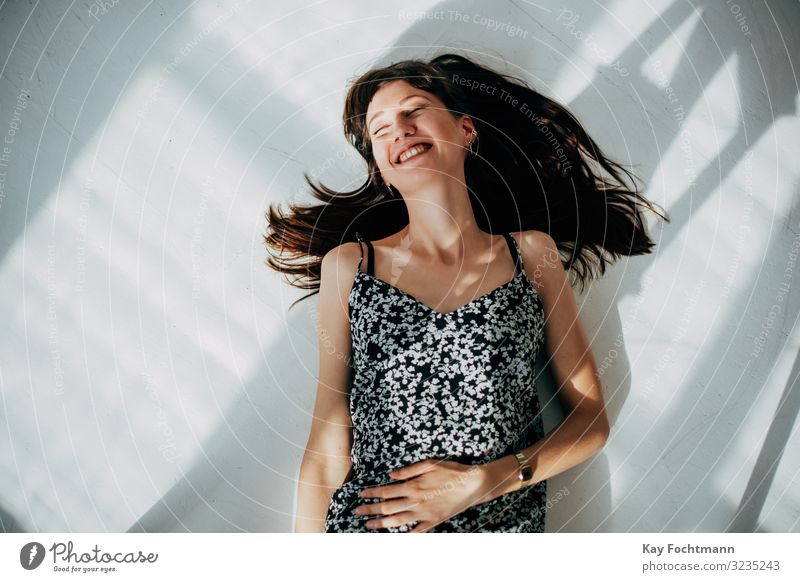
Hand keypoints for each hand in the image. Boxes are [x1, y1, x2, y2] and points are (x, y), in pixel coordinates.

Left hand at [353, 459, 487, 531]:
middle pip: (387, 507)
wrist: (472, 485)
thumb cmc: (451, 471)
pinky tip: (394, 536)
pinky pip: (416, 531)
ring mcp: (424, 513)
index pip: (386, 491)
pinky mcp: (433, 521)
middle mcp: (416, 501)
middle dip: (370, 509)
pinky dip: (404, 535)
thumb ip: (408, 470)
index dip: (371, 493)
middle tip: (357, 512)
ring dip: (380, 523)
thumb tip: (390, 475)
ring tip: (369, 525)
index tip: (361, 494)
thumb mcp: (429, 464)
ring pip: (397, 521)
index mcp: (413, 486)